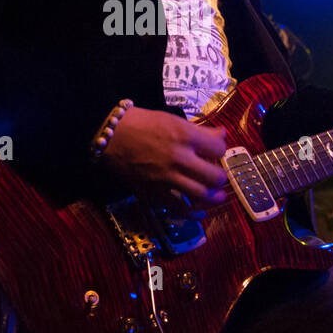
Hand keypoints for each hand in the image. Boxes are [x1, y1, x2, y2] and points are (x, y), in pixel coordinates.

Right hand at [96, 106, 229, 209]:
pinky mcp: (154, 192)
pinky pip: (179, 208)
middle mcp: (178, 158)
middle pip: (214, 176)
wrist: (110, 135)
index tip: (215, 152)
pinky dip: (193, 213)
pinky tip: (200, 213)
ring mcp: (166, 177)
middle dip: (220, 178)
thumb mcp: (172, 119)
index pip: (218, 149)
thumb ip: (199, 130)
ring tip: (218, 196)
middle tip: (218, 176)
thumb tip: (221, 134)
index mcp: (184, 135)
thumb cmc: (140, 123)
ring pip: (201, 195)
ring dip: (214, 198)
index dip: (220, 150)